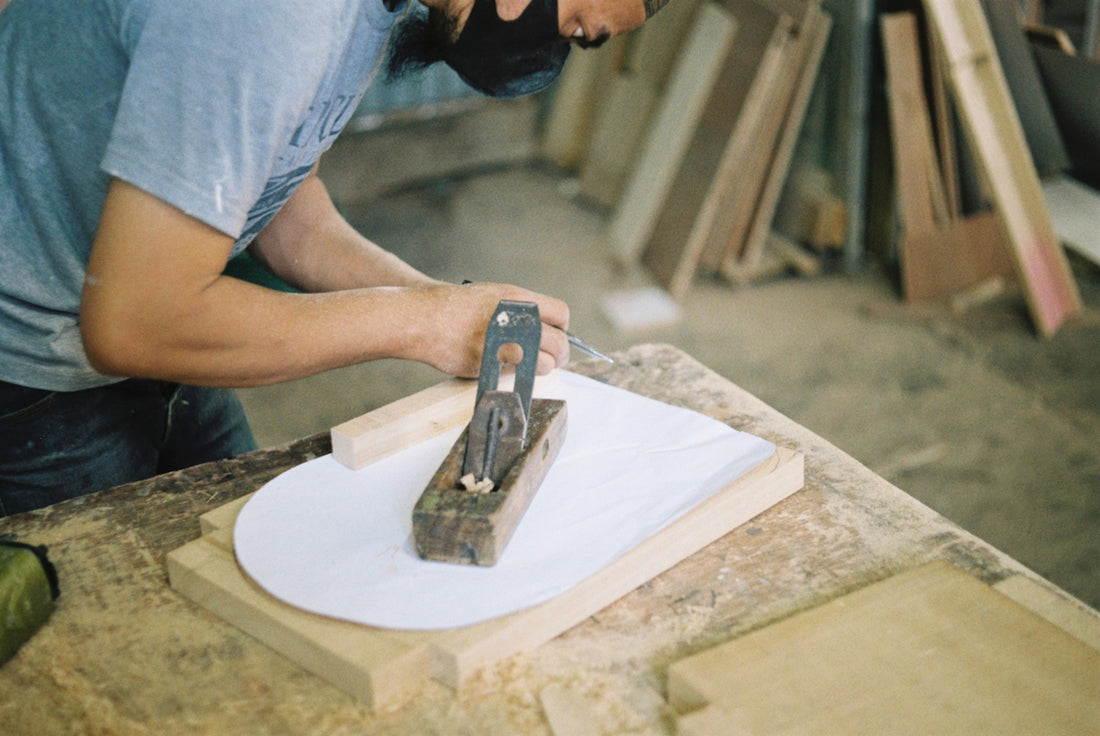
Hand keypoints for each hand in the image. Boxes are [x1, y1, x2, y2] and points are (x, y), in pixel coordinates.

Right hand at [406, 281, 569, 378]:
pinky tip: (505, 366)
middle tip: (555, 358)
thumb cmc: (457, 307)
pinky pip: (520, 376)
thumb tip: (545, 329)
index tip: (558, 335)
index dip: (563, 328)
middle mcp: (517, 321)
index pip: (561, 315)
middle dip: (560, 354)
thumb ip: (522, 311)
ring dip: (541, 368)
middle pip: (559, 343)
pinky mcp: (495, 366)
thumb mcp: (495, 295)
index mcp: (520, 299)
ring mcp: (507, 344)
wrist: (427, 318)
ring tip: (529, 364)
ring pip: (545, 364)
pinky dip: (518, 376)